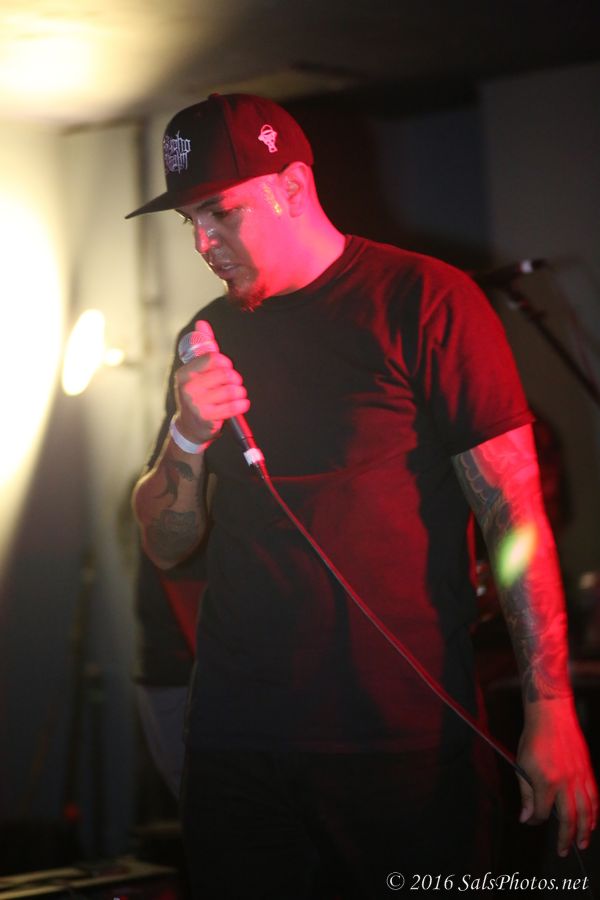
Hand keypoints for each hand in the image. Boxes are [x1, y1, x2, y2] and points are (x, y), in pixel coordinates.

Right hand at [174, 344, 249, 445]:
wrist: (190, 426)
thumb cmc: (198, 394)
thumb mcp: (197, 371)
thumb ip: (202, 347)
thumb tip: (202, 324)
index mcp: (185, 372)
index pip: (213, 357)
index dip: (225, 362)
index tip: (226, 368)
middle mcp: (187, 386)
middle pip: (225, 373)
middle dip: (235, 378)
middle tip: (235, 383)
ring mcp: (195, 403)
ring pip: (231, 390)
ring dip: (240, 392)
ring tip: (238, 394)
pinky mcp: (206, 417)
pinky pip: (233, 406)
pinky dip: (242, 404)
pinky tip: (242, 403)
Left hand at [516, 698, 597, 856]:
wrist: (551, 716)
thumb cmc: (534, 738)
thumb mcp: (522, 764)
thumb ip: (526, 793)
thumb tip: (526, 818)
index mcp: (546, 781)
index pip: (543, 812)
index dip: (536, 820)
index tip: (531, 821)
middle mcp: (565, 782)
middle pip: (569, 818)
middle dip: (566, 838)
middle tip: (563, 851)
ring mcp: (579, 777)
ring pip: (587, 811)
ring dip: (585, 830)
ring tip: (582, 843)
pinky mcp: (587, 771)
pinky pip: (595, 797)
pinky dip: (595, 812)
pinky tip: (592, 822)